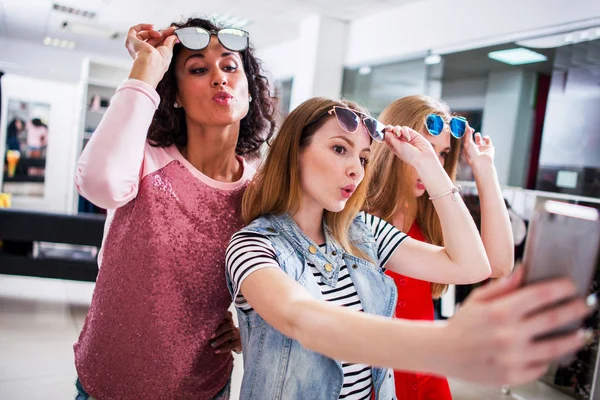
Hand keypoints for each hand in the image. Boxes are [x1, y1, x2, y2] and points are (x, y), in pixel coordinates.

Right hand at [125, 23, 178, 86]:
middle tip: (171, 30)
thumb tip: (174, 37)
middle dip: (162, 33)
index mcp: (151, 58)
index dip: (165, 37)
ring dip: (153, 32)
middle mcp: (142, 53)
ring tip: (159, 35)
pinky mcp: (130, 41)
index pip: (158, 44)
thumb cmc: (158, 63)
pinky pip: (133, 30)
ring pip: (143, 34)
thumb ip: (170, 43)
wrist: (150, 64)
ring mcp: (135, 47)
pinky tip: (151, 27)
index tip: (173, 32)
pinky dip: (142, 26)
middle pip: (151, 39)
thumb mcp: (168, 51)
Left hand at [210, 312, 241, 353]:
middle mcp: (233, 327)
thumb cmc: (226, 335)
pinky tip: (217, 351)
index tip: (212, 319)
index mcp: (229, 322)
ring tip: (212, 345)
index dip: (222, 316)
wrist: (238, 344)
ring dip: (220, 340)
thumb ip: (214, 326)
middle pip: (229, 325)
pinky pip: (232, 345)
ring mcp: (237, 335)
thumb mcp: (221, 330)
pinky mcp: (238, 343)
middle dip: (219, 330)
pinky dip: (224, 348)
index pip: (227, 316)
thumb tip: (199, 326)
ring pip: (230, 334)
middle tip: (210, 336)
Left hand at [383, 126, 437, 167]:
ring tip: (398, 134)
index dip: (384, 133)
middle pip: (391, 132)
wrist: (423, 157)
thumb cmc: (410, 156)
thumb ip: (392, 139)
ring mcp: (405, 137)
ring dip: (397, 130)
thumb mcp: (398, 147)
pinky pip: (405, 128)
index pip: (387, 138)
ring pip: (398, 129)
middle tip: (389, 128)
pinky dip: (405, 131)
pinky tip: (408, 137)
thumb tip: (386, 132)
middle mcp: (399, 142)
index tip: (382, 131)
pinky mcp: (412, 133)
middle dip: (389, 129)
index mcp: (394, 147)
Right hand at [440, 268, 590, 384]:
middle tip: (584, 305)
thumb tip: (525, 270)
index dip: (560, 288)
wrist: (444, 352)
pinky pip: (541, 366)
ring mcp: (512, 356)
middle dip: (575, 310)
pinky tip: (554, 351)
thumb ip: (504, 285)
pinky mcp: (513, 375)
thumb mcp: (478, 299)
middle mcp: (508, 334)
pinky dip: (550, 358)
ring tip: (582, 333)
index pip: (540, 295)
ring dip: (574, 338)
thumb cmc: (461, 325)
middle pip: (553, 318)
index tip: (570, 286)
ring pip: (555, 347)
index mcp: (499, 311)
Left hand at [463, 125, 494, 171]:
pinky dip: (486, 137)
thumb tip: (466, 124)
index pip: (465, 138)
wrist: (482, 162)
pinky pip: (487, 139)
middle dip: (471, 132)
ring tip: (477, 136)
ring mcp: (481, 147)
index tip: (465, 127)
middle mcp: (474, 147)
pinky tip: (483, 139)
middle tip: (471, 129)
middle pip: (471, 137)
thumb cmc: (472, 154)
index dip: (465, 132)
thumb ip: (467, 133)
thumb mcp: (467, 143)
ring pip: (479, 138)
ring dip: (478, 135)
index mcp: (467, 148)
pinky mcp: (489, 147)